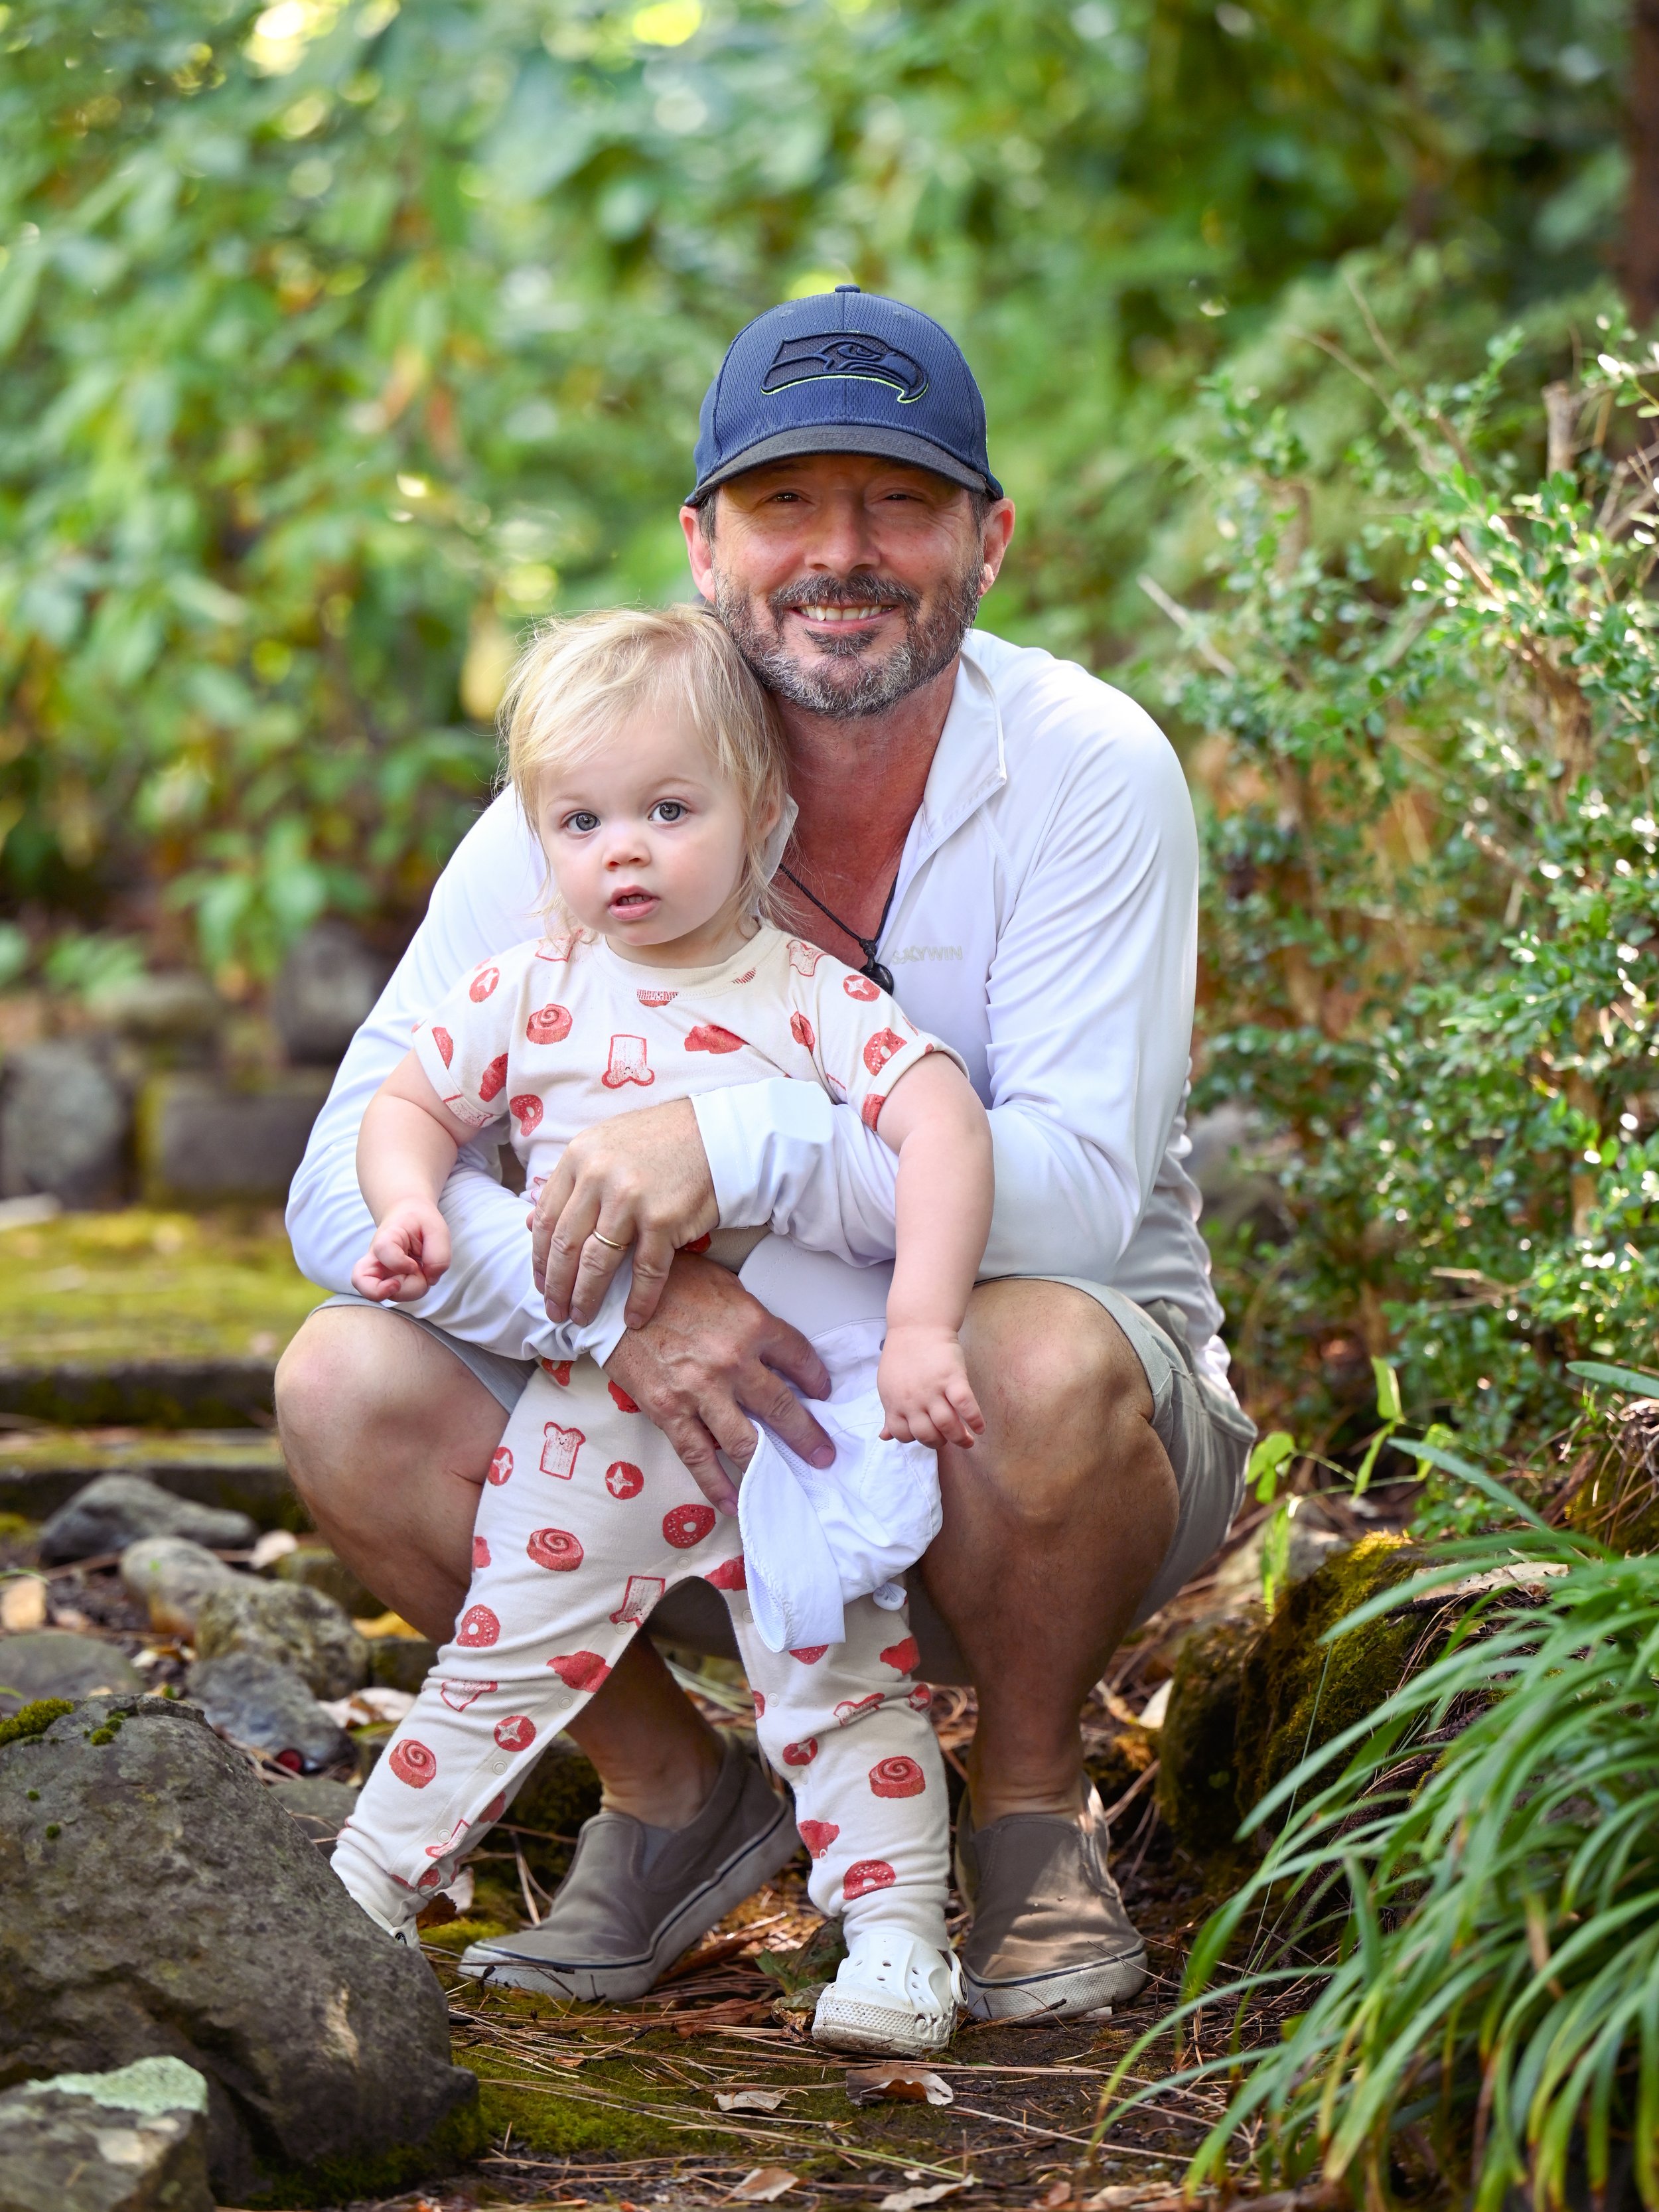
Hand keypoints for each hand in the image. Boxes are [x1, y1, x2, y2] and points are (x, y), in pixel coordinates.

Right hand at [351, 1200, 450, 1302]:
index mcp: (386, 1237)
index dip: (400, 1263)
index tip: (415, 1262)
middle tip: (419, 1269)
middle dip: (409, 1287)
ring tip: (420, 1269)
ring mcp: (378, 1273)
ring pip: (389, 1297)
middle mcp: (375, 1259)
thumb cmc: (421, 1223)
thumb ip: (439, 1255)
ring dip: (414, 1289)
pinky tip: (417, 1277)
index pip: (382, 1252)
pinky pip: (396, 1297)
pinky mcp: (385, 1283)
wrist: (408, 1217)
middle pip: (374, 1288)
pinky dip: (413, 1291)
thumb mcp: (437, 1229)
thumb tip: (430, 1280)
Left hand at [533, 1097, 718, 1330]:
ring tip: (582, 1318)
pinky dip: (638, 1300)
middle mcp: (598, 1176)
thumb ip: (569, 1183)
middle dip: (557, 1286)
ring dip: (586, 1297)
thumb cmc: (660, 1142)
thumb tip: (530, 1222)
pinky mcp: (663, 1219)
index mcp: (579, 1157)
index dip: (540, 1258)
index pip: (547, 1218)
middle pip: (566, 1245)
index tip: (541, 1283)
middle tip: (555, 1312)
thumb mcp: (604, 1147)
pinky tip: (633, 1318)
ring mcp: (630, 1198)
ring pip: (596, 1262)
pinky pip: (645, 1271)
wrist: (718, 1135)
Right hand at [604, 1254, 832, 1512]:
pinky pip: (698, 1457)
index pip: (799, 1357)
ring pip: (746, 1441)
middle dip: (808, 1436)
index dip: (816, 1378)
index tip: (823, 1393)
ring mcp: (701, 1390)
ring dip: (772, 1467)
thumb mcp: (724, 1284)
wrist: (613, 1290)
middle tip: (825, 1455)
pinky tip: (734, 1502)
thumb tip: (769, 1343)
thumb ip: (749, 1316)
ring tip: (790, 1483)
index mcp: (752, 1324)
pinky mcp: (668, 1411)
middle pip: (782, 1407)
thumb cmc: (669, 1281)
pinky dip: (718, 1485)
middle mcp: (733, 1361)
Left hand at [878, 1323, 985, 1451]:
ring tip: (967, 1441)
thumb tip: (885, 1436)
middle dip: (939, 1443)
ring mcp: (933, 1390)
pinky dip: (975, 1420)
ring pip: (947, 1425)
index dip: (916, 1440)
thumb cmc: (903, 1356)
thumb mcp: (888, 1386)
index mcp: (894, 1403)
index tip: (927, 1436)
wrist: (917, 1325)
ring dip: (960, 1439)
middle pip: (927, 1435)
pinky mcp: (953, 1378)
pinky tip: (980, 1427)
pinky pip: (965, 1406)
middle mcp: (912, 1400)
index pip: (903, 1435)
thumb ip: (890, 1413)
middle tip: (948, 1440)